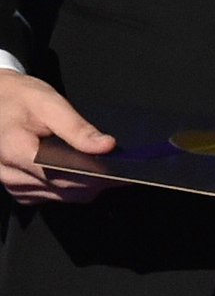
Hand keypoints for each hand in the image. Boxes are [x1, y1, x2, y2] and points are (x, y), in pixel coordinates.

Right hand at [0, 74, 115, 202]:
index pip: (62, 175)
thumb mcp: (48, 102)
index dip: (94, 176)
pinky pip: (53, 196)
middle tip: (122, 168)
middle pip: (65, 190)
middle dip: (96, 181)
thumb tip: (106, 146)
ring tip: (105, 168)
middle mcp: (11, 175)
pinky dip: (71, 187)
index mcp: (16, 151)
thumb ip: (77, 127)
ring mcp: (15, 186)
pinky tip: (83, 172)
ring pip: (62, 196)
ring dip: (85, 186)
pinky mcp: (20, 190)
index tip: (120, 171)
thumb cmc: (18, 98)